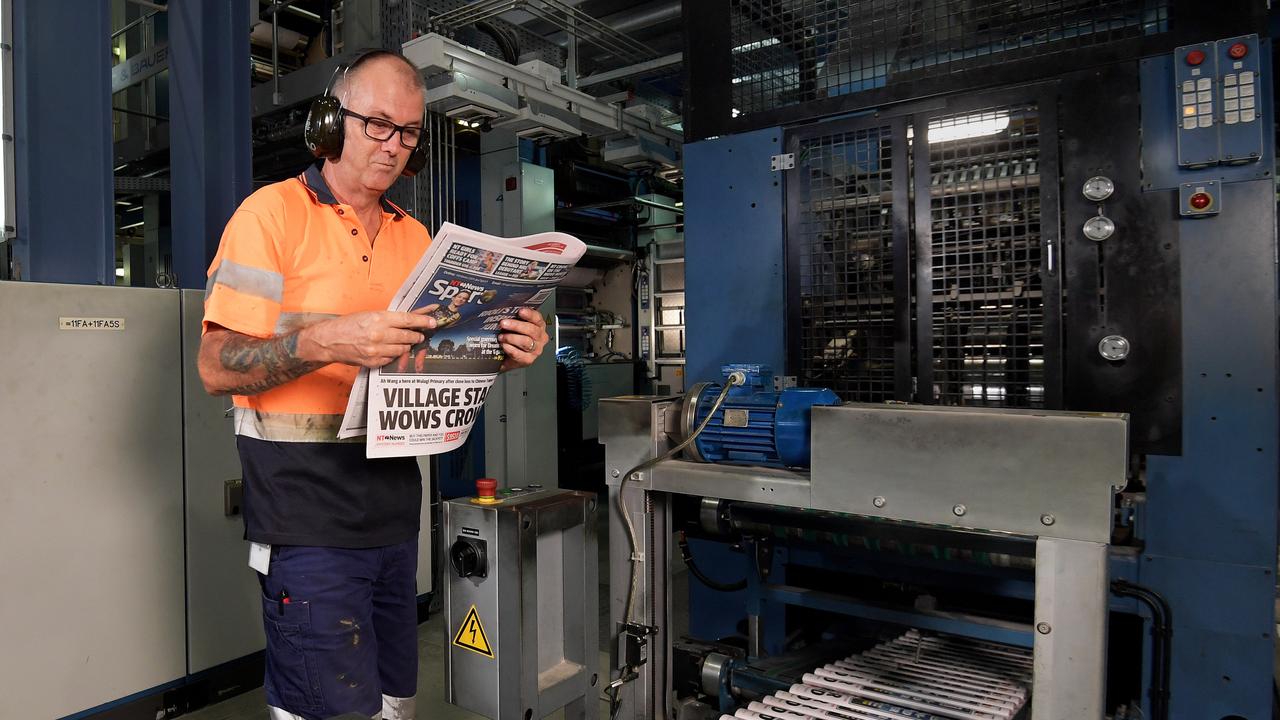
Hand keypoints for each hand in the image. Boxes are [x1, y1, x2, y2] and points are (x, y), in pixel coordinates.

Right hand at [300, 307, 437, 368]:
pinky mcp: (373, 361)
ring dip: (405, 346)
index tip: (433, 323)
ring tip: (403, 342)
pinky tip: (388, 350)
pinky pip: (391, 359)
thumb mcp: (370, 315)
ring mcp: (376, 350)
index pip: (407, 320)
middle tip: (419, 335)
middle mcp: (379, 334)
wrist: (329, 340)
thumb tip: (410, 318)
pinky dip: (393, 355)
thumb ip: (390, 318)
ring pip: (402, 349)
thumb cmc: (349, 325)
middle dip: (416, 336)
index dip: (423, 322)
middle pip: (408, 336)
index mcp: (379, 318)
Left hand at [498, 307, 549, 371]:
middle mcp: (540, 338)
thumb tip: (504, 310)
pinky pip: (519, 354)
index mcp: (539, 326)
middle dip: (516, 326)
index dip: (529, 314)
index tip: (520, 311)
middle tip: (503, 323)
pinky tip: (504, 345)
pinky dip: (510, 349)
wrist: (506, 356)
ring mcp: (535, 350)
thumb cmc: (512, 337)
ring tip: (501, 336)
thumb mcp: (514, 326)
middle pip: (532, 330)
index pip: (537, 318)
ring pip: (526, 342)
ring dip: (511, 338)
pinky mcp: (528, 360)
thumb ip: (513, 318)